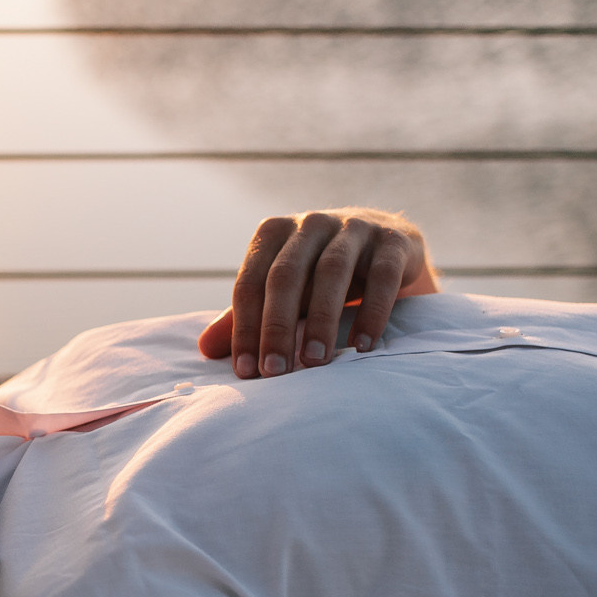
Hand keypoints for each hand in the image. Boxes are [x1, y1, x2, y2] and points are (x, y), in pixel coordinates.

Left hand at [198, 208, 438, 378]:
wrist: (385, 245)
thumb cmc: (317, 275)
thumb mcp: (281, 293)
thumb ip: (244, 317)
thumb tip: (204, 349)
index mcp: (273, 233)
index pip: (250, 282)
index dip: (245, 328)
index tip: (247, 373)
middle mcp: (309, 224)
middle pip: (285, 276)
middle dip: (277, 327)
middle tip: (275, 372)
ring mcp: (353, 227)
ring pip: (332, 272)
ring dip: (321, 320)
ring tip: (315, 362)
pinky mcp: (392, 241)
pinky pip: (382, 276)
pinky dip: (372, 312)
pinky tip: (363, 346)